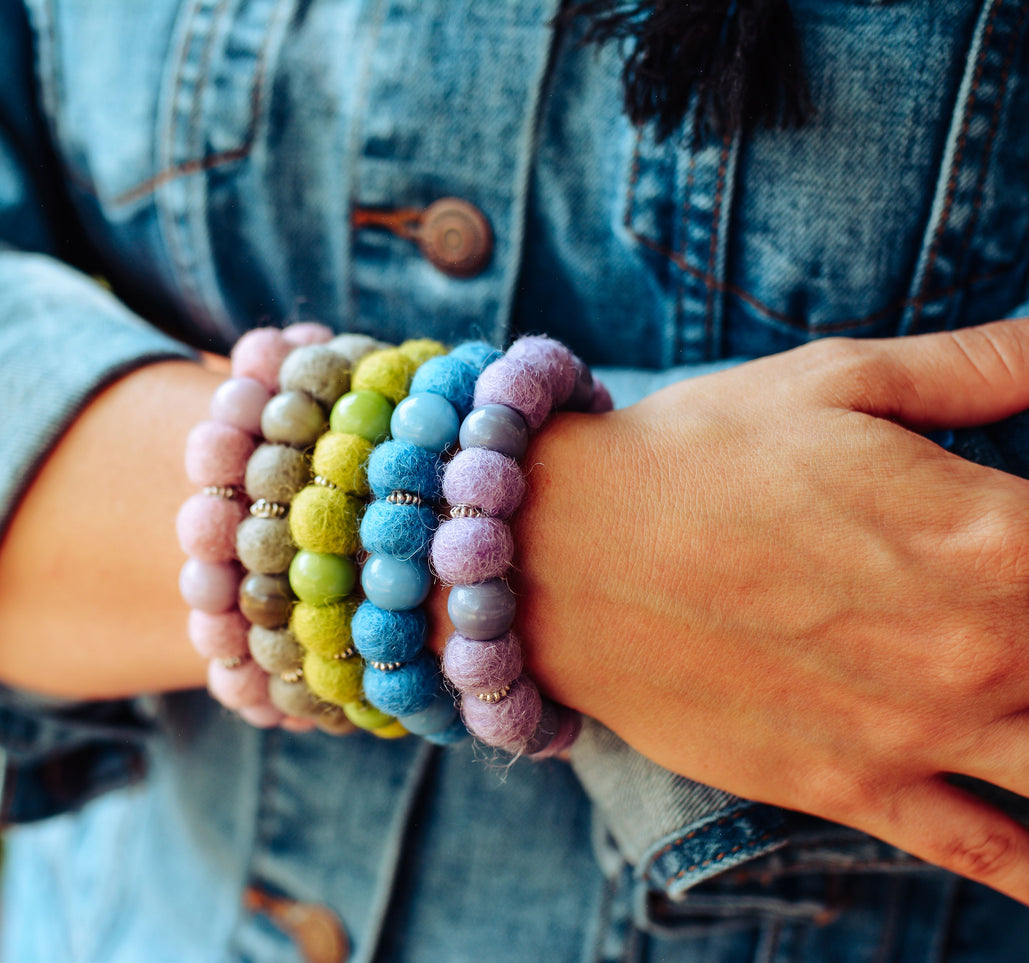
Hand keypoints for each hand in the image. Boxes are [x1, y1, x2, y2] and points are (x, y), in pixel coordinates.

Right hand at [514, 318, 1028, 902]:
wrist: (558, 551)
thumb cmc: (698, 454)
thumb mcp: (837, 379)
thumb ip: (981, 365)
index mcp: (996, 532)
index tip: (1025, 539)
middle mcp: (980, 648)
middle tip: (1011, 610)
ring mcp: (920, 734)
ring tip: (1027, 703)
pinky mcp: (852, 789)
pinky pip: (992, 856)